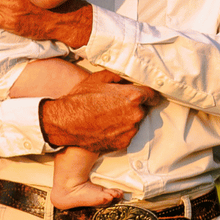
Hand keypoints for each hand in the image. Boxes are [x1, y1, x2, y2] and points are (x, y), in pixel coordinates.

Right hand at [37, 73, 160, 155]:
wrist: (65, 123)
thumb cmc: (80, 99)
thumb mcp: (98, 79)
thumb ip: (118, 76)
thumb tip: (127, 78)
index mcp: (133, 96)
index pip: (153, 94)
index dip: (149, 94)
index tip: (146, 95)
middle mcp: (136, 114)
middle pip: (143, 109)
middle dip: (134, 106)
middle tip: (117, 105)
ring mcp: (130, 131)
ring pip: (135, 123)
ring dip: (127, 119)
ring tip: (108, 117)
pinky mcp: (123, 143)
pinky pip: (127, 135)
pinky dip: (120, 131)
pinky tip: (106, 127)